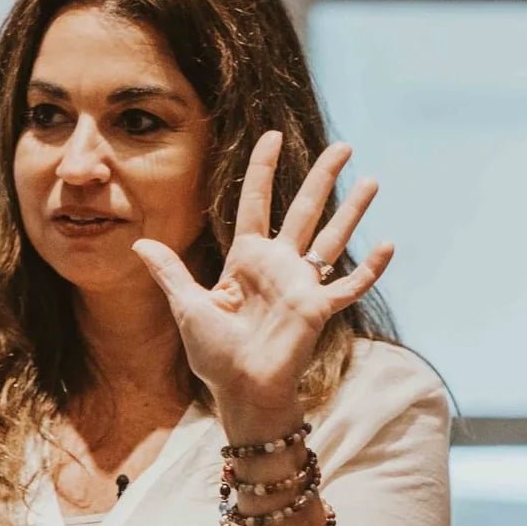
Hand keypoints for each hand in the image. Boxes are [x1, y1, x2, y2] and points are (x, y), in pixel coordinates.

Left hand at [131, 130, 392, 408]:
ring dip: (352, 210)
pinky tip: (387, 245)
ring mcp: (301, 285)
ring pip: (332, 238)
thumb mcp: (187, 306)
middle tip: (343, 146)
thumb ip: (170, 272)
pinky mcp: (318, 308)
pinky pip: (349, 285)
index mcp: (246, 260)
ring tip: (371, 180)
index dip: (263, 170)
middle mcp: (278, 265)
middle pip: (304, 210)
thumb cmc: (214, 354)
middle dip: (322, 178)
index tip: (271, 136)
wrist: (240, 389)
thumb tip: (139, 245)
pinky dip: (369, 268)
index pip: (256, 203)